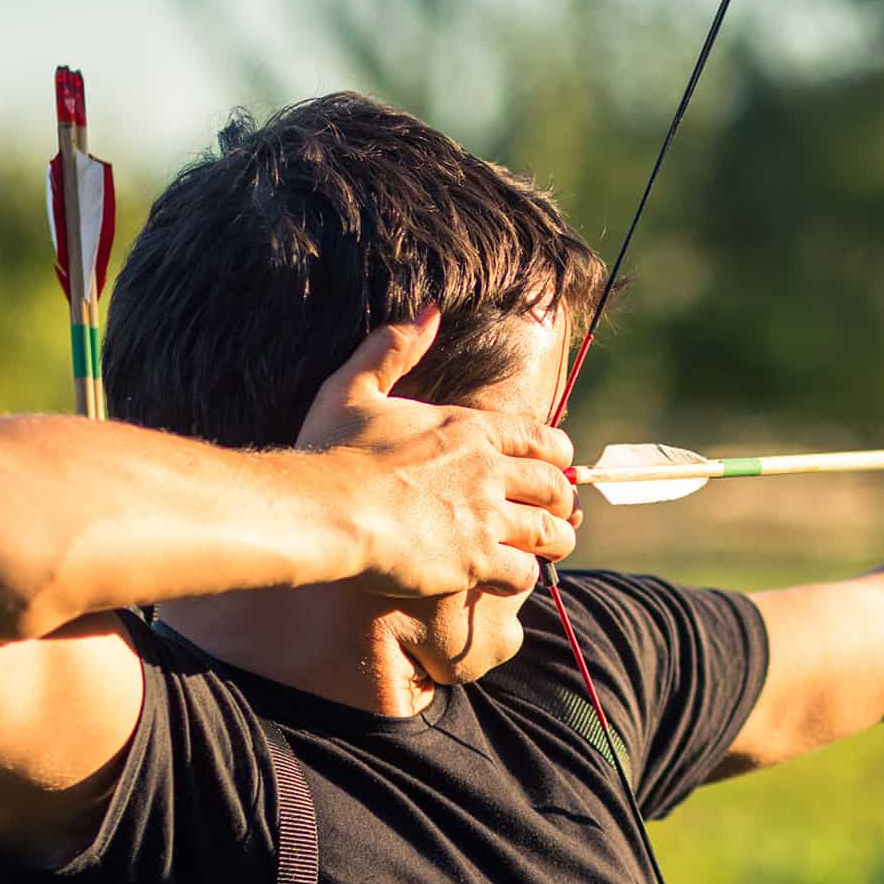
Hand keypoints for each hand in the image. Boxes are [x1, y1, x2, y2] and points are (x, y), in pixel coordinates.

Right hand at [297, 310, 579, 600]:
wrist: (324, 510)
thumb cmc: (332, 452)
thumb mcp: (354, 387)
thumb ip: (394, 347)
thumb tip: (429, 309)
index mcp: (469, 429)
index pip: (541, 439)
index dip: (554, 455)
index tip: (553, 467)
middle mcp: (488, 470)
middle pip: (554, 486)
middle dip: (559, 500)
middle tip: (553, 512)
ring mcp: (486, 516)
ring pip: (550, 531)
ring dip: (554, 541)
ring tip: (546, 549)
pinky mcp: (475, 559)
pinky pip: (524, 571)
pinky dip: (523, 574)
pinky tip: (509, 575)